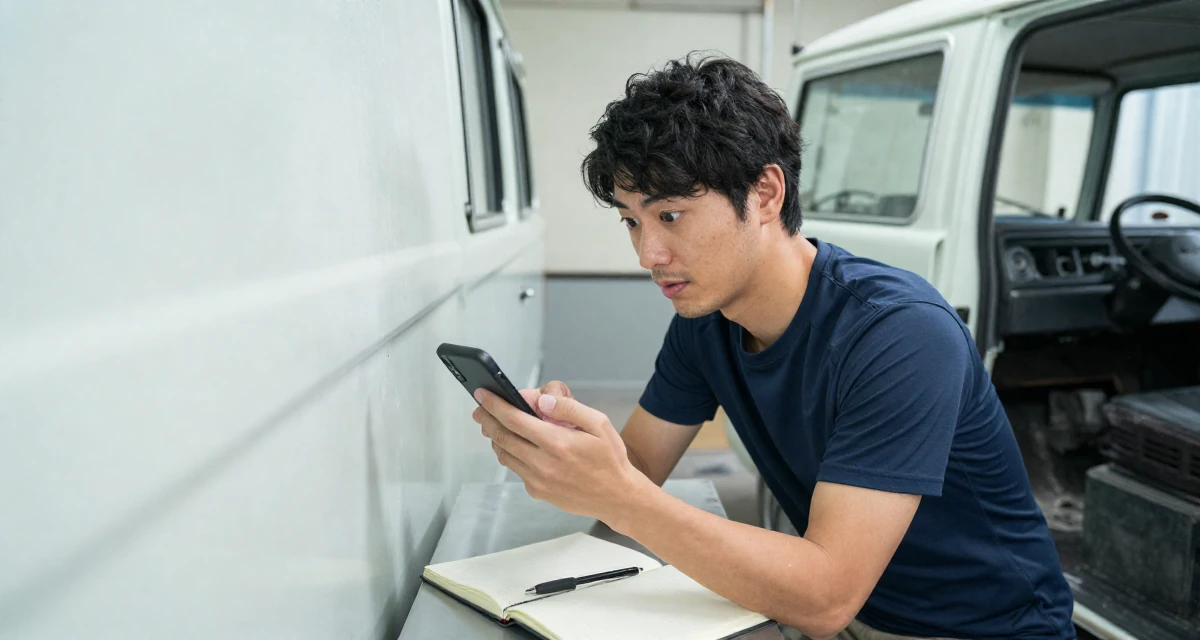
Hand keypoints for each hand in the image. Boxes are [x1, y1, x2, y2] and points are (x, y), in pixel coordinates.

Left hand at [472, 387, 653, 524]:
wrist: (617, 497)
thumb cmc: (610, 458)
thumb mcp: (598, 423)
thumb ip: (568, 408)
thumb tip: (540, 399)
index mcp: (557, 442)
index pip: (514, 419)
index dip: (494, 405)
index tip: (482, 394)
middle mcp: (542, 463)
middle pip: (502, 437)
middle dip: (487, 419)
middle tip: (480, 408)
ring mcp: (537, 480)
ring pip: (504, 454)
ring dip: (496, 437)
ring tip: (495, 425)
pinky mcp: (537, 492)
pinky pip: (516, 470)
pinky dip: (511, 454)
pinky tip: (518, 446)